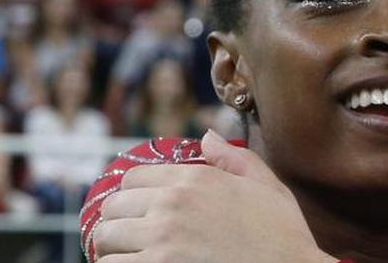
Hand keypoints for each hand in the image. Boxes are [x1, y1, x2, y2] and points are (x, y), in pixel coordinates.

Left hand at [94, 131, 337, 262]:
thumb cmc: (283, 234)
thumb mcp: (266, 186)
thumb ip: (233, 158)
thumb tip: (207, 137)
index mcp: (195, 179)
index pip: (132, 179)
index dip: (133, 195)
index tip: (140, 210)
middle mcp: (171, 205)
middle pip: (112, 209)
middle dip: (120, 223)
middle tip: (133, 238)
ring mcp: (161, 241)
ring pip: (105, 241)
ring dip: (116, 250)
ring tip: (134, 257)